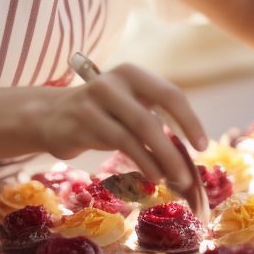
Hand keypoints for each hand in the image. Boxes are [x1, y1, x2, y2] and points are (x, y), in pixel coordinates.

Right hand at [36, 62, 207, 187]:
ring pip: (136, 134)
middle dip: (174, 150)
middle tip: (191, 175)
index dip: (190, 121)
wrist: (50, 115)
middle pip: (151, 118)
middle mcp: (112, 83)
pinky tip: (153, 175)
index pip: (169, 94)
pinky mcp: (82, 123)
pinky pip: (120, 144)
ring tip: (175, 180)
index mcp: (131, 74)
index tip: (202, 146)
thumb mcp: (126, 105)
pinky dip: (142, 162)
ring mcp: (94, 102)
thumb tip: (189, 150)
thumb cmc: (100, 113)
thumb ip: (152, 117)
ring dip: (160, 161)